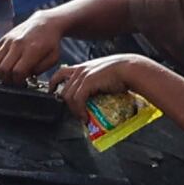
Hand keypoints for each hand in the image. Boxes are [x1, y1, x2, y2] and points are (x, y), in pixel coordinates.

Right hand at [0, 8, 76, 83]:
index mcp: (32, 50)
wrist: (45, 23)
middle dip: (8, 80)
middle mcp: (17, 44)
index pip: (18, 72)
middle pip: (4, 68)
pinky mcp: (3, 38)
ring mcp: (8, 40)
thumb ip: (39, 70)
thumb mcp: (53, 58)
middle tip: (14, 81)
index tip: (22, 83)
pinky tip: (3, 67)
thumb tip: (25, 77)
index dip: (18, 82)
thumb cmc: (51, 43)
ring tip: (7, 75)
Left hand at [48, 52, 166, 113]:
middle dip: (65, 104)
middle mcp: (80, 70)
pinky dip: (79, 111)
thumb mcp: (103, 75)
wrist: (130, 69)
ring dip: (74, 110)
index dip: (53, 84)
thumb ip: (94, 83)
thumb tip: (93, 97)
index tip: (53, 93)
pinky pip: (77, 100)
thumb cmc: (122, 73)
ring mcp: (83, 75)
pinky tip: (85, 117)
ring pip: (68, 96)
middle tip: (75, 113)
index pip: (60, 73)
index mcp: (82, 67)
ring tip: (82, 117)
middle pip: (63, 89)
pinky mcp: (87, 82)